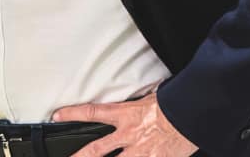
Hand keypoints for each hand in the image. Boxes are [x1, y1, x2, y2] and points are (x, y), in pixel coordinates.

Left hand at [52, 92, 197, 156]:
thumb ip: (137, 106)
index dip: (72, 114)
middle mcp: (128, 136)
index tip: (57, 115)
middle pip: (95, 150)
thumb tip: (135, 103)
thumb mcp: (151, 98)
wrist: (191, 115)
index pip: (92, 112)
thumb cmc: (173, 104)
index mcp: (126, 115)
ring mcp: (139, 153)